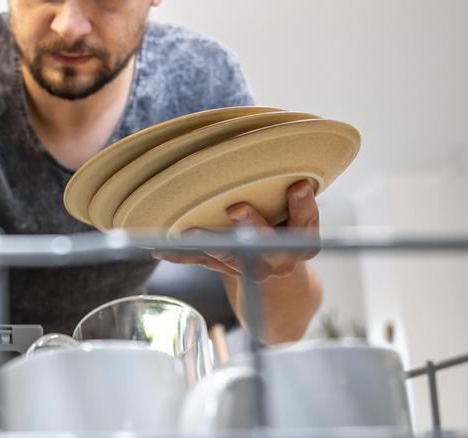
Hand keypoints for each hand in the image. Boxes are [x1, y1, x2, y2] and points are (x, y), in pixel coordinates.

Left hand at [152, 180, 320, 279]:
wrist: (270, 266)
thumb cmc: (283, 220)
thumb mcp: (294, 206)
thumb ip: (285, 184)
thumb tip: (268, 138)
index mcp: (302, 240)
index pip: (305, 221)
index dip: (303, 204)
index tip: (298, 185)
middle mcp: (278, 259)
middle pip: (267, 244)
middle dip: (252, 226)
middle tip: (236, 207)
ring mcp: (249, 268)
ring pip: (230, 257)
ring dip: (209, 243)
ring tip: (189, 232)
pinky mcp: (224, 269)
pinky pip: (201, 262)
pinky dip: (181, 255)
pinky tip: (161, 248)